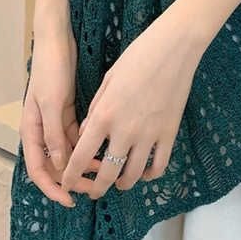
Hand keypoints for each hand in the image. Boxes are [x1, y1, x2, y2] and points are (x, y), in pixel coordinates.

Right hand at [19, 31, 97, 207]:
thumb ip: (55, 134)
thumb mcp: (53, 102)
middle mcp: (41, 130)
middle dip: (73, 179)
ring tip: (104, 171)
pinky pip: (76, 136)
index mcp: (31, 130)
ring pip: (68, 152)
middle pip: (55, 165)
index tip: (70, 200)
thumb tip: (62, 165)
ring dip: (83, 163)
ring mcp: (54, 121)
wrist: (57, 42)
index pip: (38, 170)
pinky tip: (104, 150)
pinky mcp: (67, 111)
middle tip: (95, 188)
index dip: (53, 188)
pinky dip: (88, 146)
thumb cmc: (51, 70)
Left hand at [59, 10, 205, 199]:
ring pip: (132, 176)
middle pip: (106, 174)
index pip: (81, 157)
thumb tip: (86, 134)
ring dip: (121, 184)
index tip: (66, 183)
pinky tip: (143, 172)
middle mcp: (125, 131)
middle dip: (95, 188)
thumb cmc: (138, 56)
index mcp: (104, 115)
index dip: (71, 176)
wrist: (174, 48)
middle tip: (92, 191)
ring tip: (117, 182)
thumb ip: (96, 110)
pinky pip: (158, 166)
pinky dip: (149, 175)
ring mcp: (149, 135)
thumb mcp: (108, 80)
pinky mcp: (169, 134)